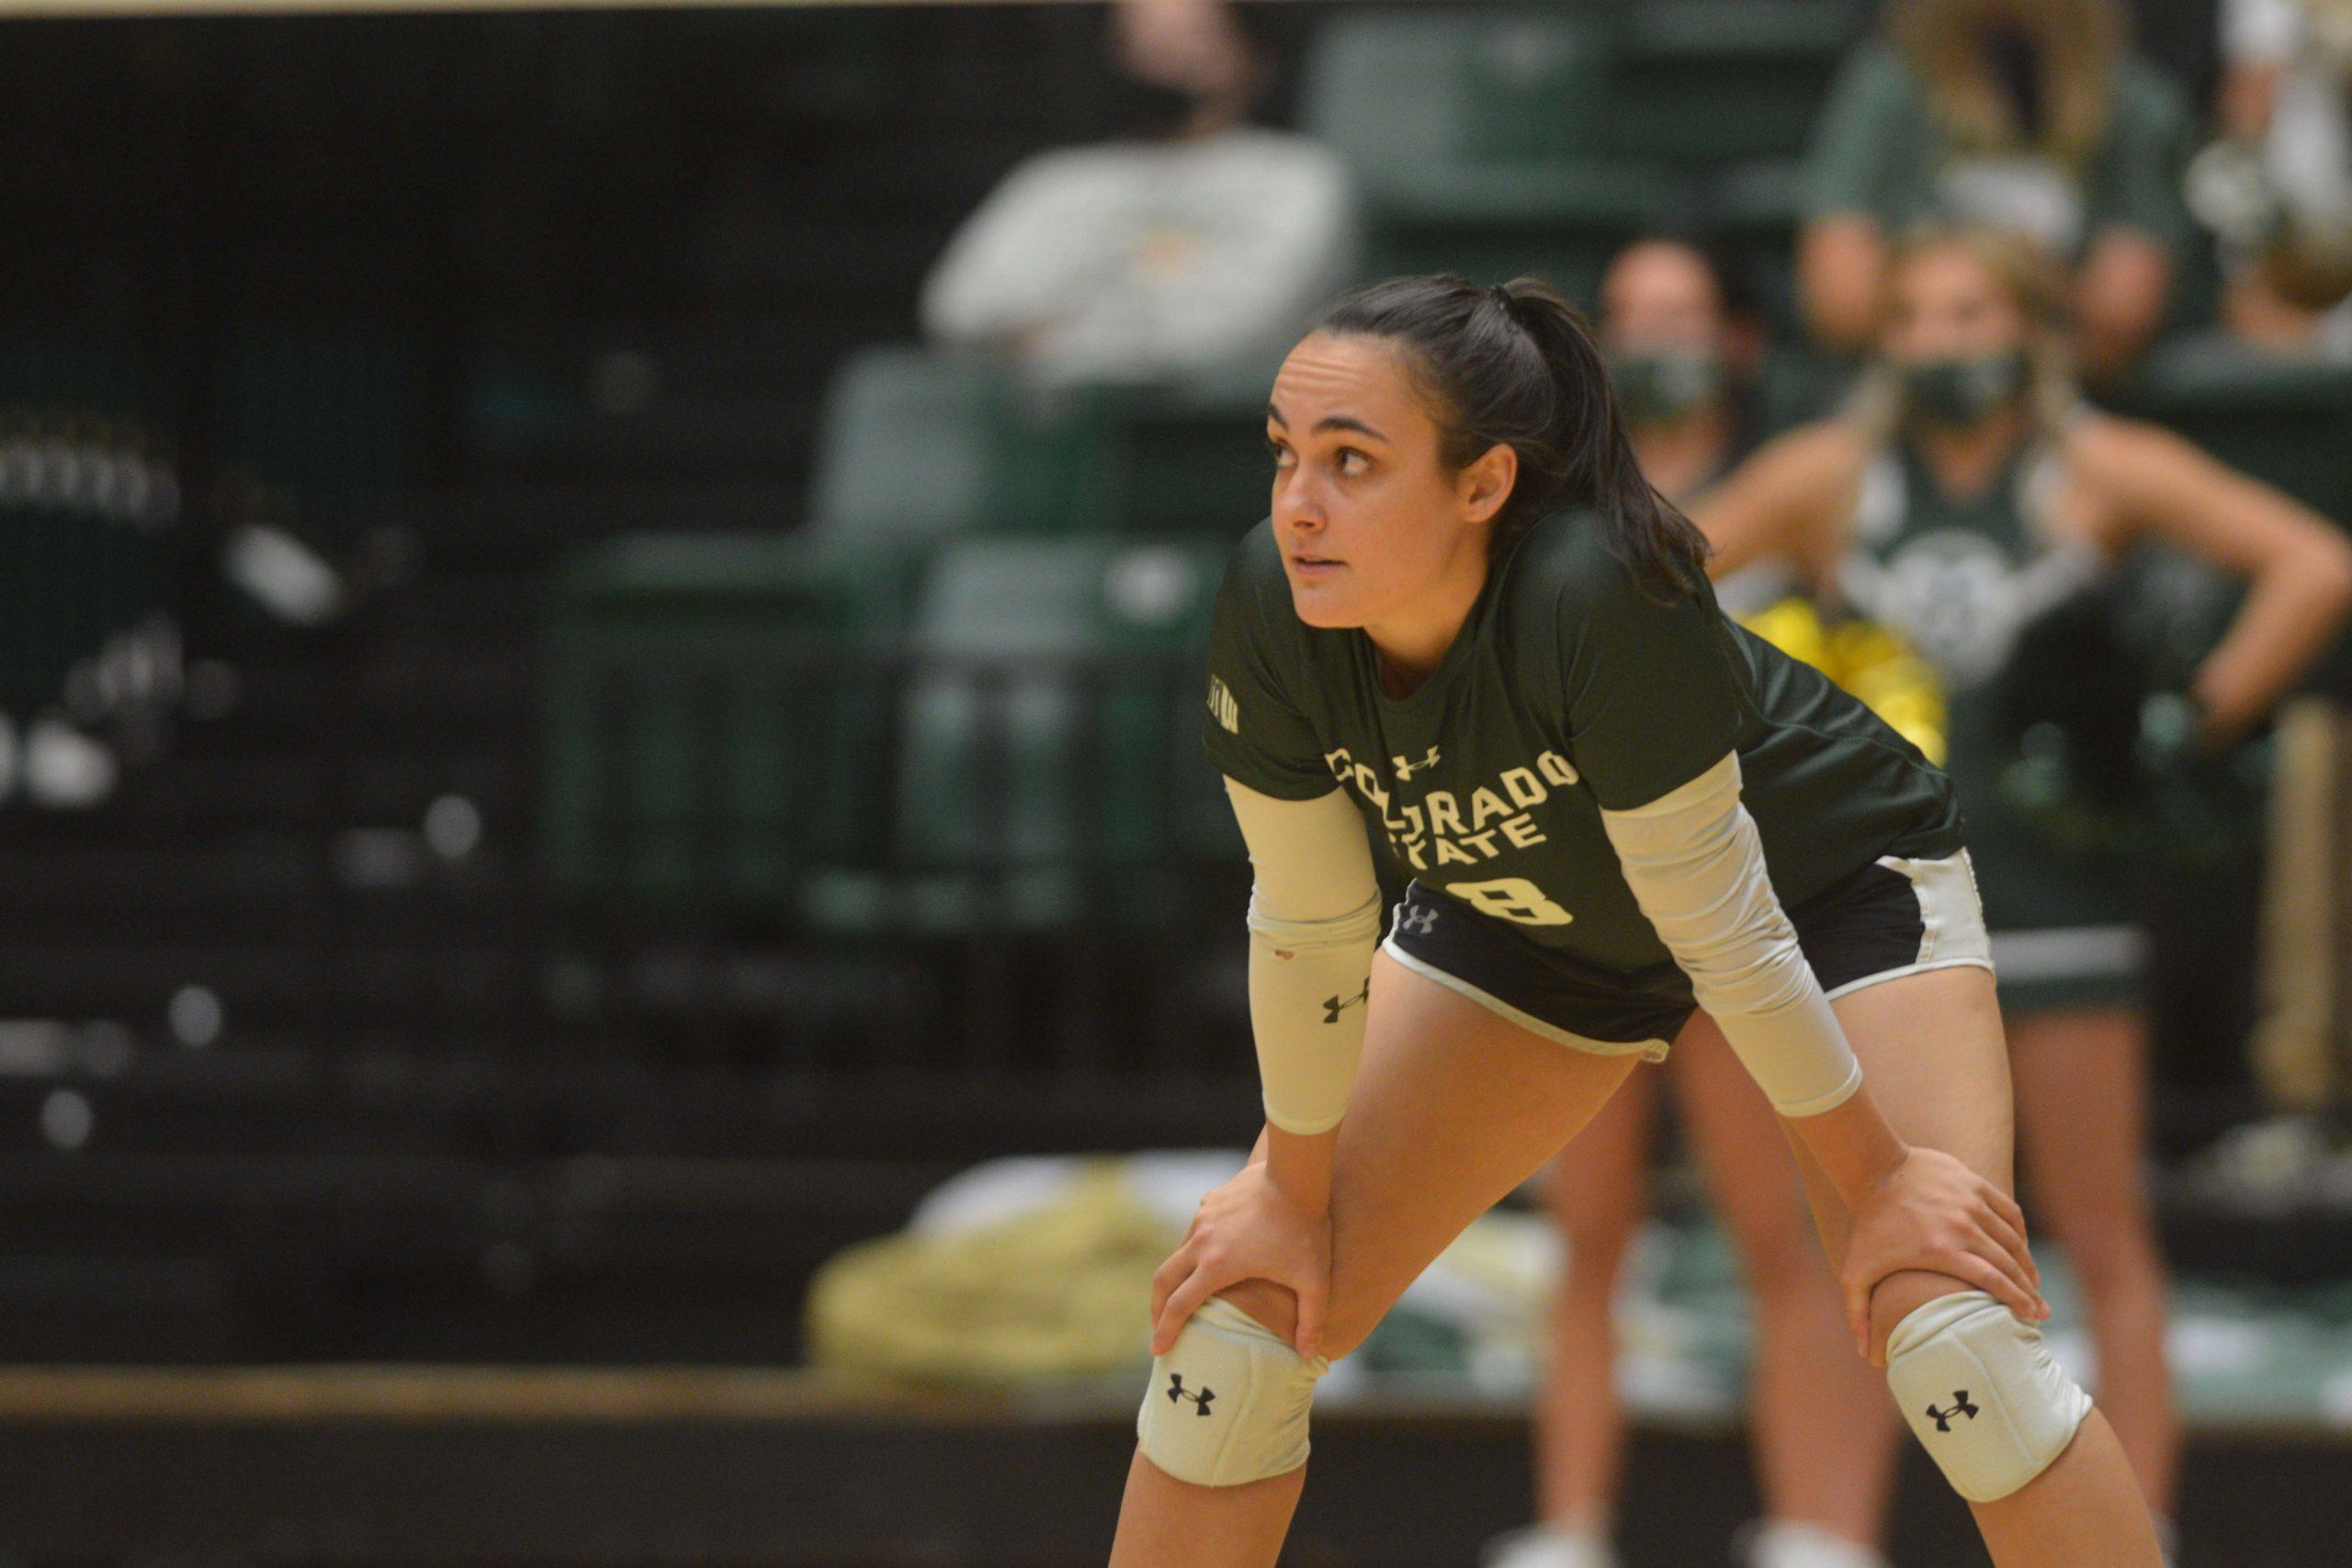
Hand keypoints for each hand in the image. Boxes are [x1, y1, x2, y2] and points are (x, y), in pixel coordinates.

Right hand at [1149, 1161, 1331, 1358]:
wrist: (1297, 1173)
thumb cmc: (1305, 1228)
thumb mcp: (1314, 1280)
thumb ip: (1312, 1320)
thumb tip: (1308, 1353)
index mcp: (1217, 1266)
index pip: (1179, 1306)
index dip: (1165, 1331)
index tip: (1157, 1349)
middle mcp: (1201, 1241)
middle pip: (1163, 1279)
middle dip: (1156, 1308)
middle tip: (1158, 1328)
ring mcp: (1203, 1217)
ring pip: (1179, 1251)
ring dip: (1178, 1275)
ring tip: (1188, 1292)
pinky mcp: (1211, 1200)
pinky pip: (1196, 1228)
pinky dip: (1196, 1247)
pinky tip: (1212, 1252)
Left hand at [1841, 1145, 2048, 1365]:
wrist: (1874, 1169)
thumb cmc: (1868, 1225)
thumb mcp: (1855, 1271)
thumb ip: (1858, 1313)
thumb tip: (1864, 1354)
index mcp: (1941, 1251)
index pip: (1992, 1281)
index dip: (2016, 1300)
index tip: (2031, 1316)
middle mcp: (1962, 1227)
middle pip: (2009, 1263)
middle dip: (2030, 1289)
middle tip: (2041, 1310)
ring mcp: (1971, 1203)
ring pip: (2012, 1239)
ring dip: (2027, 1262)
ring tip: (2034, 1282)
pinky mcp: (1975, 1184)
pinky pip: (2009, 1211)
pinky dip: (2019, 1231)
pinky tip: (2021, 1247)